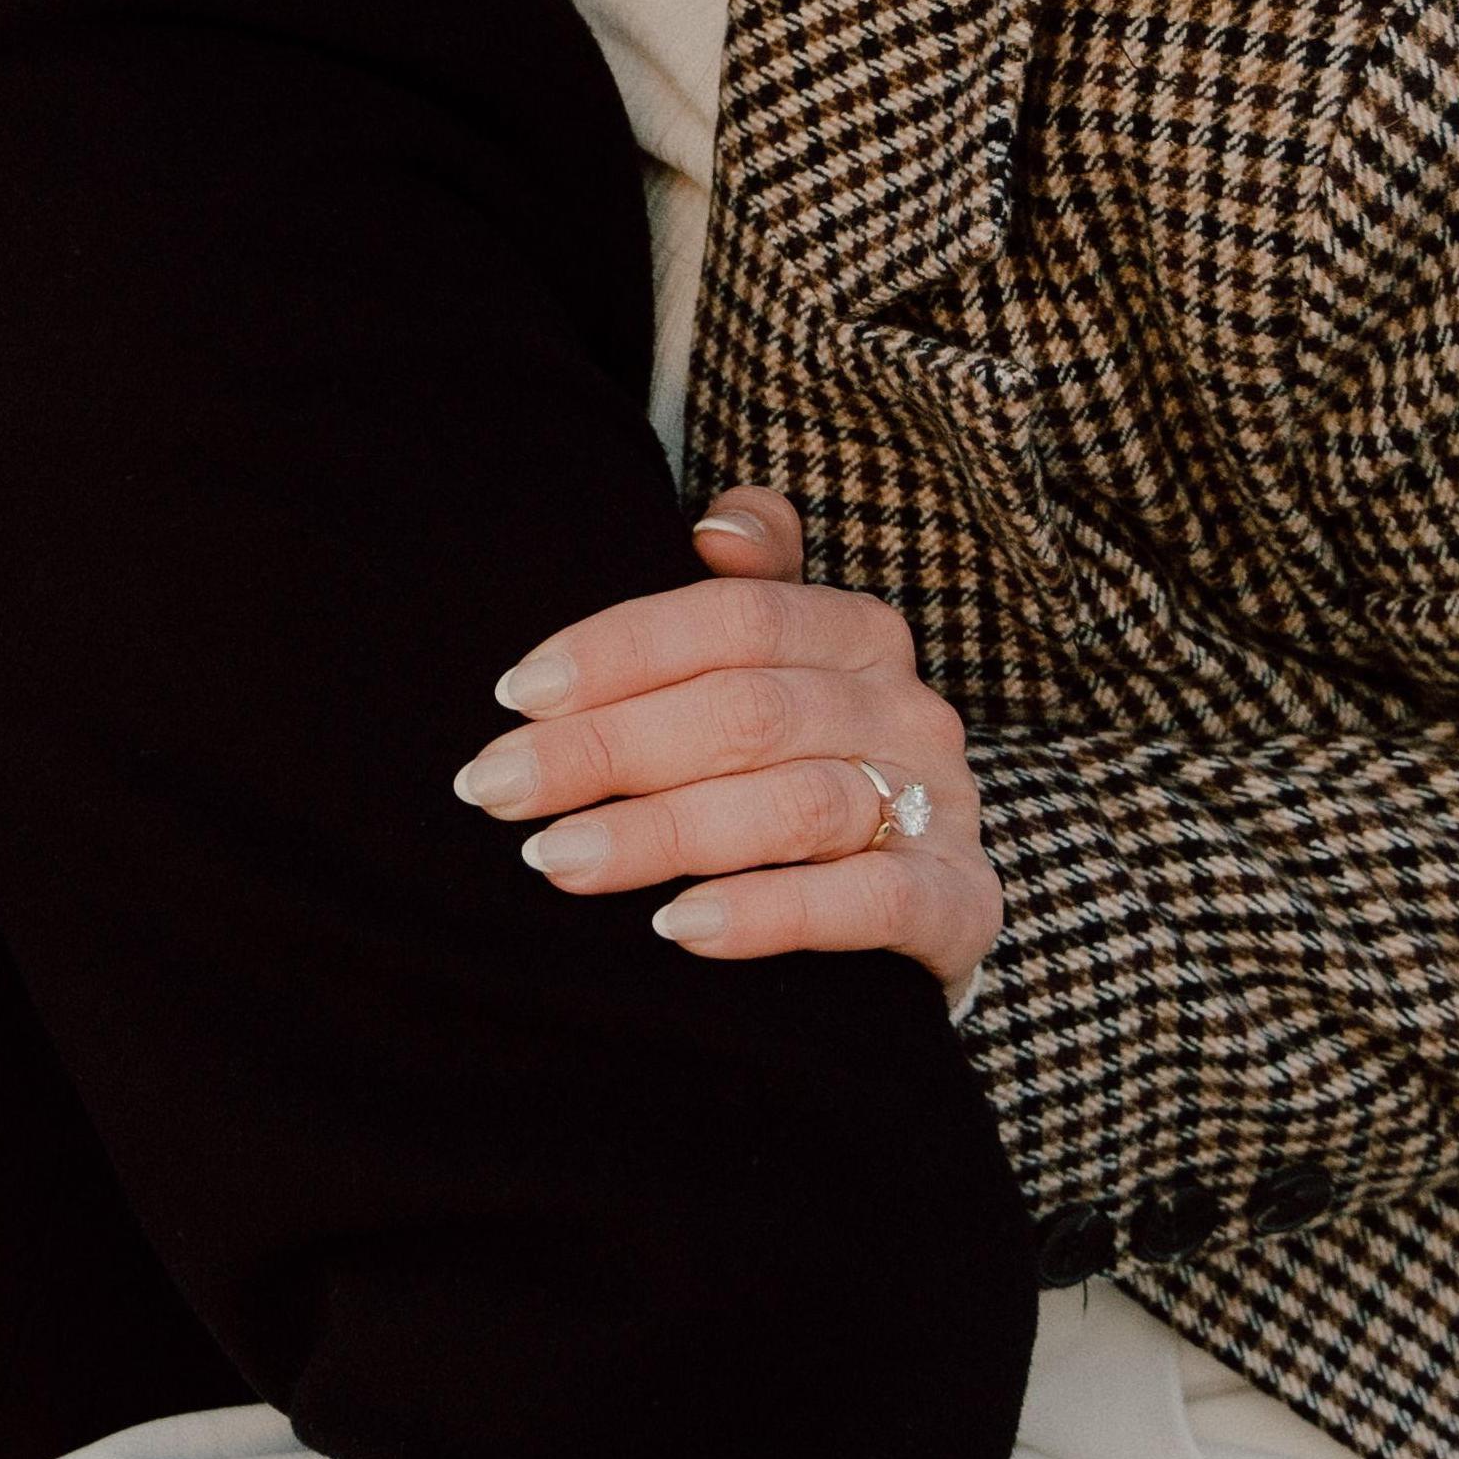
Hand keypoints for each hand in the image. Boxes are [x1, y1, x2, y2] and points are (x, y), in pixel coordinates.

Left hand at [449, 494, 1001, 996]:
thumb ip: (743, 588)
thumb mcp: (774, 666)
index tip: (514, 696)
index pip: (732, 620)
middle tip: (499, 789)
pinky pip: (867, 904)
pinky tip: (677, 928)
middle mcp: (907, 709)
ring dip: (663, 833)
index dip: (618, 652)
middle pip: (747, 712)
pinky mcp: (959, 904)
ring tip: (557, 859)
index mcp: (856, 633)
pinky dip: (769, 913)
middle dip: (608, 750)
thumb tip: (715, 531)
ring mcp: (939, 807)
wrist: (915, 900)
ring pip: (795, 806)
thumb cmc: (802, 763)